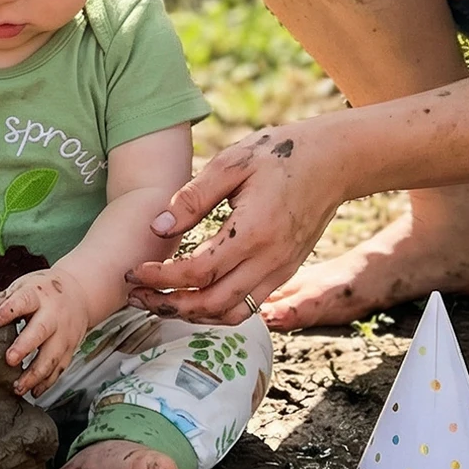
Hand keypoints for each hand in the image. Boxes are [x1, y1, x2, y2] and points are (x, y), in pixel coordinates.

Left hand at [0, 271, 90, 397]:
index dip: (8, 311)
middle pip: (41, 331)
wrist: (79, 293)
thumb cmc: (43, 291)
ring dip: (35, 374)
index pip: (24, 301)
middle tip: (9, 360)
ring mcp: (64, 334)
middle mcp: (54, 315)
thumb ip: (5, 300)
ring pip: (52, 356)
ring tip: (18, 387)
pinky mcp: (70, 349)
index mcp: (38, 295)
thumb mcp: (25, 285)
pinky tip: (34, 392)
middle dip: (25, 347)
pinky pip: (60, 368)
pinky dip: (47, 382)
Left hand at [126, 122, 342, 324]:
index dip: (161, 278)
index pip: (198, 272)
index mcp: (253, 231)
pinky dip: (215, 310)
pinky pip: (247, 306)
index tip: (133, 271)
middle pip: (212, 303)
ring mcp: (280, 270)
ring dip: (191, 314)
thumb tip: (158, 227)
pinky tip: (191, 296)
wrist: (334, 162)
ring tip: (157, 301)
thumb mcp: (232, 162)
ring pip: (231, 313)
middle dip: (168, 305)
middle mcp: (270, 260)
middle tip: (134, 293)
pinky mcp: (284, 272)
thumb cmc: (279, 154)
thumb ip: (193, 197)